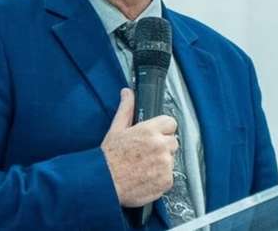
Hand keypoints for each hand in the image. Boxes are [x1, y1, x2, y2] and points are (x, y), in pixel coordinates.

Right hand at [101, 88, 178, 206]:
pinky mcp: (166, 180)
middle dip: (162, 146)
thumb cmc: (109, 159)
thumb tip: (127, 93)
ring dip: (162, 162)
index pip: (171, 123)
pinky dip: (160, 177)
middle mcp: (160, 146)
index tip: (155, 135)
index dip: (163, 129)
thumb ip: (126, 109)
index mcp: (150, 131)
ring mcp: (165, 164)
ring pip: (171, 159)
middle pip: (173, 141)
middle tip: (146, 153)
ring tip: (144, 166)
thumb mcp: (116, 129)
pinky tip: (146, 176)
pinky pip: (169, 176)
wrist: (104, 184)